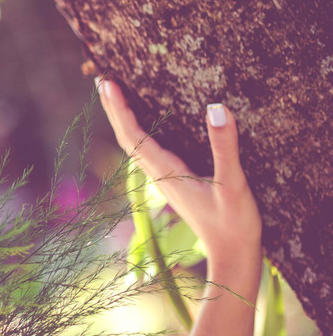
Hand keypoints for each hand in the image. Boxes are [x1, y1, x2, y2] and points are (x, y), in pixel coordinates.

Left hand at [97, 78, 261, 269]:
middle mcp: (160, 175)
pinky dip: (140, 133)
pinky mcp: (175, 183)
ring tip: (115, 96)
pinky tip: (144, 126)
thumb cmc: (234, 223)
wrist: (233, 255)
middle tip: (102, 80)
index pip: (134, 135)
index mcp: (167, 172)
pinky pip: (149, 152)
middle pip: (128, 138)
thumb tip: (216, 108)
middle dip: (114, 109)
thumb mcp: (233, 182)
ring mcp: (166, 180)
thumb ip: (224, 147)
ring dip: (124, 120)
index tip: (107, 84)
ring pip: (136, 145)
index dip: (119, 109)